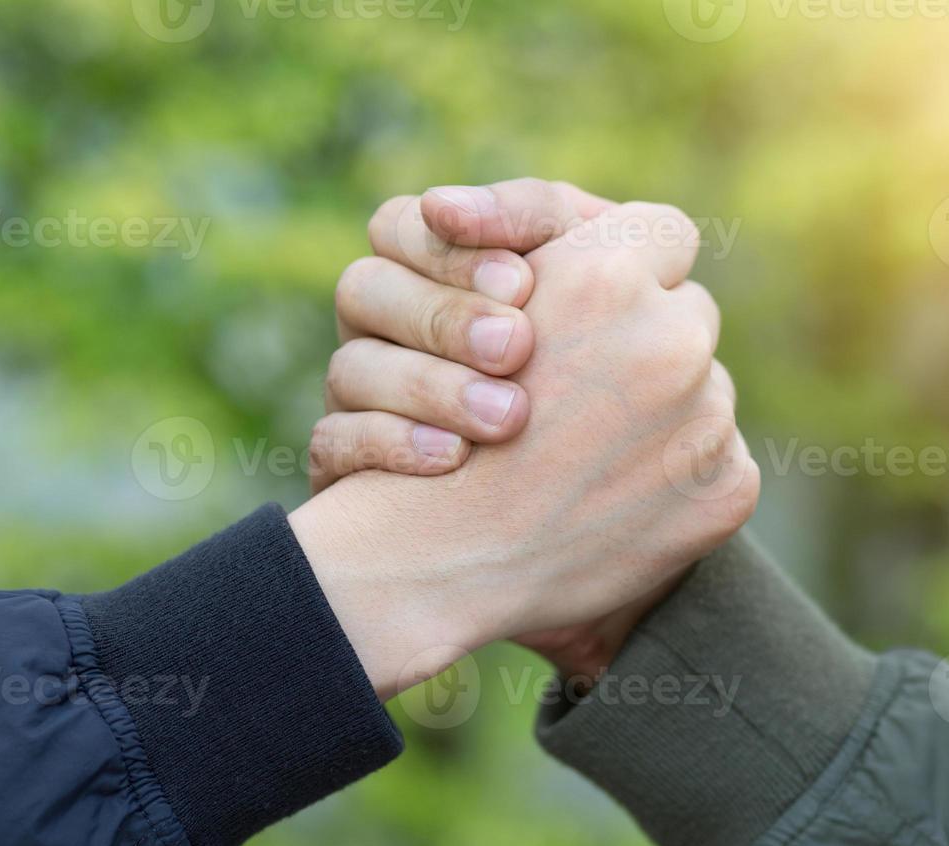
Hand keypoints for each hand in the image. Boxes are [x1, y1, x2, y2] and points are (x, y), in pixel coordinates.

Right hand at [292, 192, 759, 698]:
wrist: (445, 564)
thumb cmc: (441, 433)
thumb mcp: (470, 315)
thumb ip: (557, 270)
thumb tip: (604, 265)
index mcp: (604, 279)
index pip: (663, 233)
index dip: (631, 264)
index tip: (603, 306)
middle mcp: (669, 338)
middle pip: (689, 315)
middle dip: (649, 343)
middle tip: (591, 389)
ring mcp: (708, 418)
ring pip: (705, 392)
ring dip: (663, 415)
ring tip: (593, 457)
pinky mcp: (726, 489)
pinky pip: (718, 464)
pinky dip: (678, 480)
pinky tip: (616, 502)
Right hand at [311, 178, 610, 491]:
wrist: (570, 526)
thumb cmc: (608, 396)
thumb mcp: (615, 305)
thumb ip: (594, 236)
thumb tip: (542, 216)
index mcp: (430, 273)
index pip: (409, 225)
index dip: (459, 244)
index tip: (524, 282)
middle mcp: (383, 330)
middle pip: (364, 286)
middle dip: (447, 315)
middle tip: (518, 346)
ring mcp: (359, 402)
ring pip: (348, 367)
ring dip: (429, 384)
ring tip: (507, 418)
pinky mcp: (348, 474)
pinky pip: (333, 445)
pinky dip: (391, 445)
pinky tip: (455, 458)